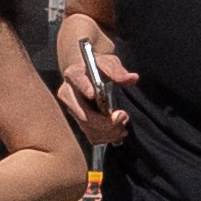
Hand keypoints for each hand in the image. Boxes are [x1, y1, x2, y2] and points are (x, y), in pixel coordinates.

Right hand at [56, 22, 135, 145]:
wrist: (87, 74)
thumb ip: (118, 71)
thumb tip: (132, 78)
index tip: (93, 94)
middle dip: (103, 121)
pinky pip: (90, 135)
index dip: (84, 87)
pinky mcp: (78, 121)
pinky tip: (117, 133)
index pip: (77, 81)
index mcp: (73, 74)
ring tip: (123, 128)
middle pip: (82, 113)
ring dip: (107, 131)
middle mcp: (68, 93)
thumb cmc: (98, 66)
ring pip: (87, 127)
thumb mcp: (109, 62)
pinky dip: (105, 137)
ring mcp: (72, 109)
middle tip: (123, 117)